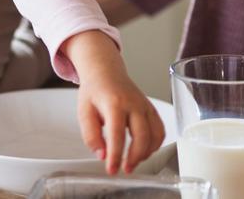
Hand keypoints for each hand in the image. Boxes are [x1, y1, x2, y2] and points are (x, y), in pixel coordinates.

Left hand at [65, 30, 165, 174]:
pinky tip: (144, 151)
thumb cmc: (95, 92)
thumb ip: (90, 135)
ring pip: (155, 134)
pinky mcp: (151, 108)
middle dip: (135, 157)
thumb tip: (102, 155)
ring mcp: (145, 105)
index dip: (115, 155)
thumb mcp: (84, 112)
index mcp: (114, 103)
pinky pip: (160, 129)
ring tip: (133, 162)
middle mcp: (133, 103)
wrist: (106, 73)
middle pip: (141, 135)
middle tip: (125, 169)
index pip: (117, 134)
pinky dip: (155, 144)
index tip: (112, 170)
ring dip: (146, 153)